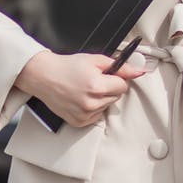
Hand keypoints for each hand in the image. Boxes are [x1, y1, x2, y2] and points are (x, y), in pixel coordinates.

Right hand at [14, 50, 146, 127]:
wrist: (44, 77)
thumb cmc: (67, 66)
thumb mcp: (95, 60)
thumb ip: (120, 66)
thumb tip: (139, 71)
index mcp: (97, 86)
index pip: (123, 86)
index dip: (116, 79)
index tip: (106, 75)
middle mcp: (91, 103)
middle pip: (116, 97)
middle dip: (109, 88)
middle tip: (93, 81)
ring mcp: (84, 114)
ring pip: (107, 106)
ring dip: (101, 99)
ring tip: (85, 89)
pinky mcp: (79, 122)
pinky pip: (96, 116)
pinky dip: (93, 108)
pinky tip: (81, 99)